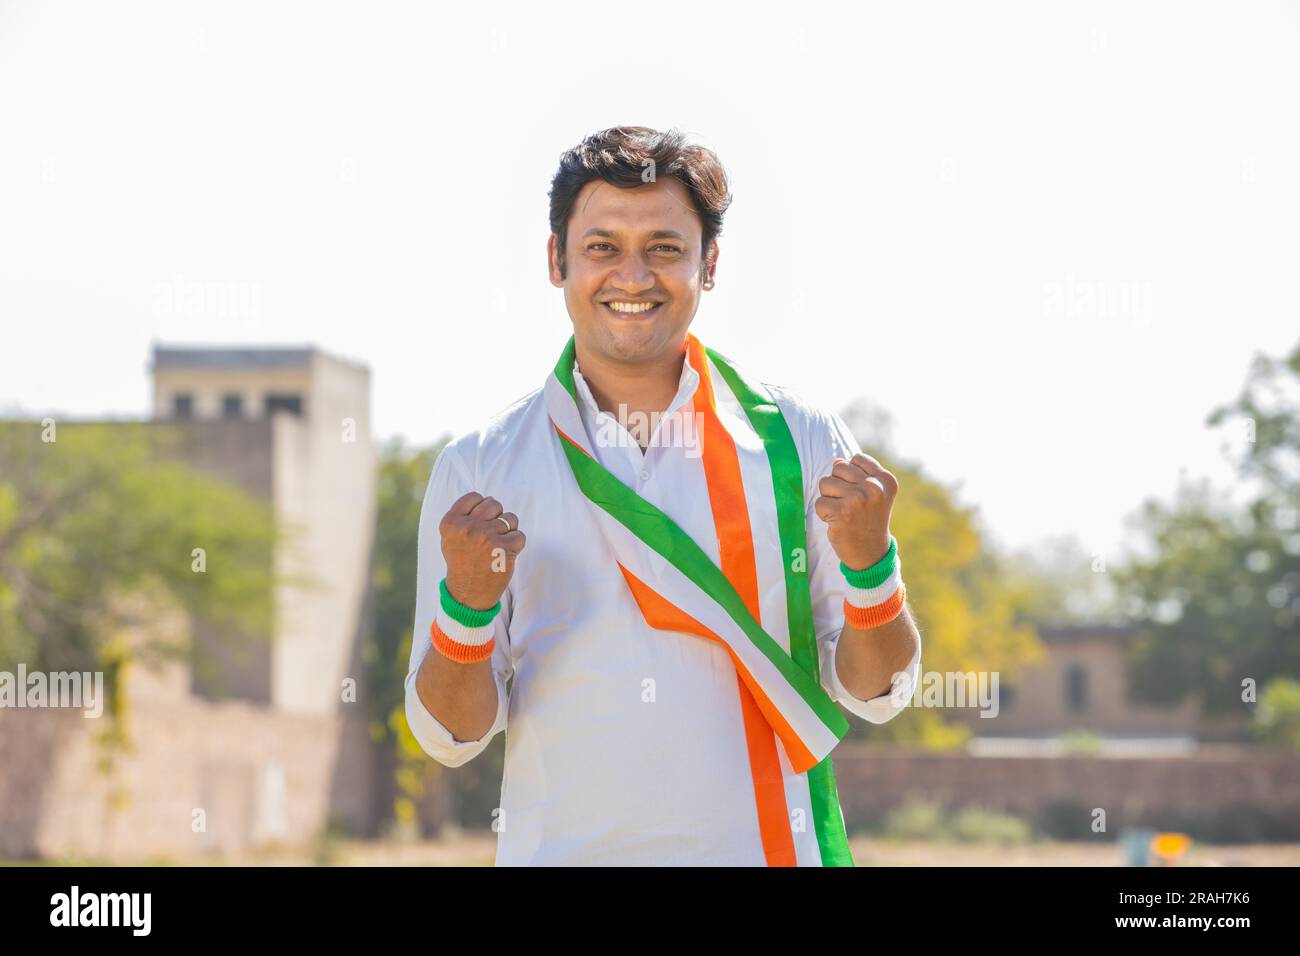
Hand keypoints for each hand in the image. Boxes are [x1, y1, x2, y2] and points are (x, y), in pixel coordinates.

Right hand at [440, 492, 526, 610]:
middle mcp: (467, 528)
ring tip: (497, 546)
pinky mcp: (504, 548)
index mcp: (451, 522)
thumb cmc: (461, 562)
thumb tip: (488, 498)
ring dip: (508, 531)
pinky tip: (504, 555)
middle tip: (490, 536)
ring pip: (510, 518)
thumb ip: (464, 516)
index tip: (480, 523)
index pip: (475, 497)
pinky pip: (520, 535)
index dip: (482, 507)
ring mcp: (486, 537)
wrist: (468, 594)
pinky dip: (516, 544)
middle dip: (497, 517)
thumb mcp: (450, 537)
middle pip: (494, 504)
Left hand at [814, 453, 897, 570]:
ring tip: (843, 512)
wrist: (871, 553)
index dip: (851, 476)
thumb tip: (836, 462)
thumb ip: (858, 473)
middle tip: (850, 505)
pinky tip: (837, 522)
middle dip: (838, 486)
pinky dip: (823, 513)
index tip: (860, 494)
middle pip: (838, 468)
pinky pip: (819, 502)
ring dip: (829, 498)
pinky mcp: (842, 513)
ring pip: (825, 483)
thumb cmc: (868, 520)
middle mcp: (875, 487)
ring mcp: (858, 499)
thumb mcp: (874, 493)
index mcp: (886, 480)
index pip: (856, 459)